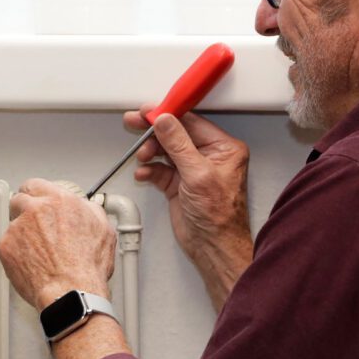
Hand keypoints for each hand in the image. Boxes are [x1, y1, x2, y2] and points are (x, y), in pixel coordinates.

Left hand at [0, 178, 115, 310]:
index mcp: (58, 200)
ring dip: (22, 233)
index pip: (35, 185)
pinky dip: (16, 252)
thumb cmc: (87, 267)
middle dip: (25, 211)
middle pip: (19, 200)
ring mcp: (17, 227)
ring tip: (38, 252)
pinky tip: (31, 262)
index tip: (36, 201)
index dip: (36, 195)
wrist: (71, 292)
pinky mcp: (6, 246)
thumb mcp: (103, 228)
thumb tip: (84, 207)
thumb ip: (89, 210)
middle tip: (34, 227)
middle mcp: (35, 209)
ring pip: (13, 224)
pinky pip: (7, 244)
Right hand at [124, 107, 252, 310]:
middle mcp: (209, 156)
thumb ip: (178, 144)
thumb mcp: (197, 174)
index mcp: (223, 148)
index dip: (168, 115)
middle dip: (154, 131)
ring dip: (151, 151)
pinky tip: (144, 173)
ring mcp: (192, 170)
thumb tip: (165, 121)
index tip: (148, 110)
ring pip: (165, 150)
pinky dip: (150, 170)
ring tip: (143, 156)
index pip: (192, 123)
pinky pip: (160, 169)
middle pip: (176, 134)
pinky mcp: (179, 184)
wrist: (213, 248)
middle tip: (134, 122)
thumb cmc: (220, 218)